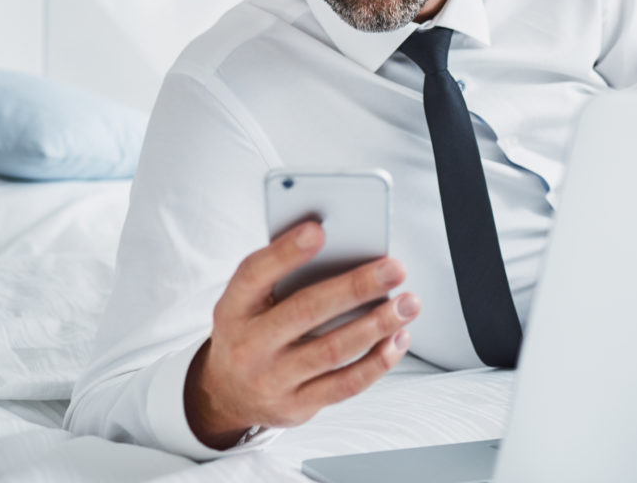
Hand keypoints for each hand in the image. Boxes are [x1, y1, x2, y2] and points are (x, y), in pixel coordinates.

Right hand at [184, 220, 419, 448]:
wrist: (227, 394)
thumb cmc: (252, 329)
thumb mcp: (248, 302)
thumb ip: (281, 275)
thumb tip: (342, 247)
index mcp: (234, 307)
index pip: (255, 274)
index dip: (285, 252)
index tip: (319, 230)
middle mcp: (248, 345)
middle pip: (306, 310)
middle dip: (356, 287)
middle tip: (395, 268)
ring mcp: (272, 380)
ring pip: (333, 350)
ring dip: (378, 325)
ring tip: (408, 303)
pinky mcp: (297, 406)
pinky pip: (345, 384)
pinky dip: (377, 361)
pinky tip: (398, 339)